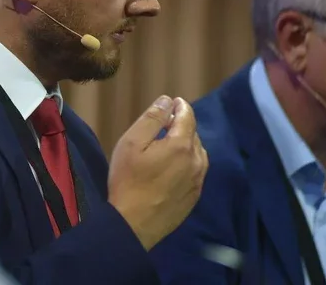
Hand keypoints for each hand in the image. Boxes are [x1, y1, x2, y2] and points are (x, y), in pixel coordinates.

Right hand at [107, 95, 207, 249]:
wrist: (133, 225)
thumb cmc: (128, 180)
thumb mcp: (132, 142)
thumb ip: (152, 118)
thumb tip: (168, 101)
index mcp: (181, 145)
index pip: (188, 116)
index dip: (180, 106)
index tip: (173, 102)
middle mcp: (196, 161)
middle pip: (193, 134)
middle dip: (181, 125)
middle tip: (163, 126)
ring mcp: (197, 181)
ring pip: (197, 153)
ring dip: (186, 145)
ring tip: (168, 146)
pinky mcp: (194, 197)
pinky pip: (196, 171)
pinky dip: (187, 162)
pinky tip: (172, 168)